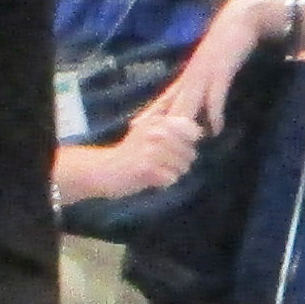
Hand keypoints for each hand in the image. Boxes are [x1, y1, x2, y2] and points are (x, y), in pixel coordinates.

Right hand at [63, 107, 203, 200]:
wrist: (104, 169)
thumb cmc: (131, 150)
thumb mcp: (148, 127)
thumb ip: (171, 121)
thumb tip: (200, 126)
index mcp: (160, 121)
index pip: (194, 132)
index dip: (189, 143)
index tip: (175, 147)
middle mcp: (157, 132)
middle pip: (191, 153)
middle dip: (180, 162)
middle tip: (160, 162)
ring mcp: (152, 151)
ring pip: (184, 167)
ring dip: (172, 172)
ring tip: (155, 169)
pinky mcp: (147, 169)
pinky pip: (172, 179)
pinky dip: (164, 182)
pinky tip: (150, 177)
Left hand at [150, 0, 274, 134]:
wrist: (238, 20)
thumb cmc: (226, 43)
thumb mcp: (211, 64)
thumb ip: (206, 83)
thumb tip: (203, 104)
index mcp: (187, 76)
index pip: (165, 97)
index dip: (150, 111)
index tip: (134, 125)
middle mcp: (191, 76)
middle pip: (171, 103)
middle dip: (159, 121)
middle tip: (146, 141)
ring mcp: (205, 74)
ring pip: (189, 102)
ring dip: (184, 122)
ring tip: (180, 143)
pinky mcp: (221, 71)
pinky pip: (215, 97)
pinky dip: (215, 115)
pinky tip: (216, 130)